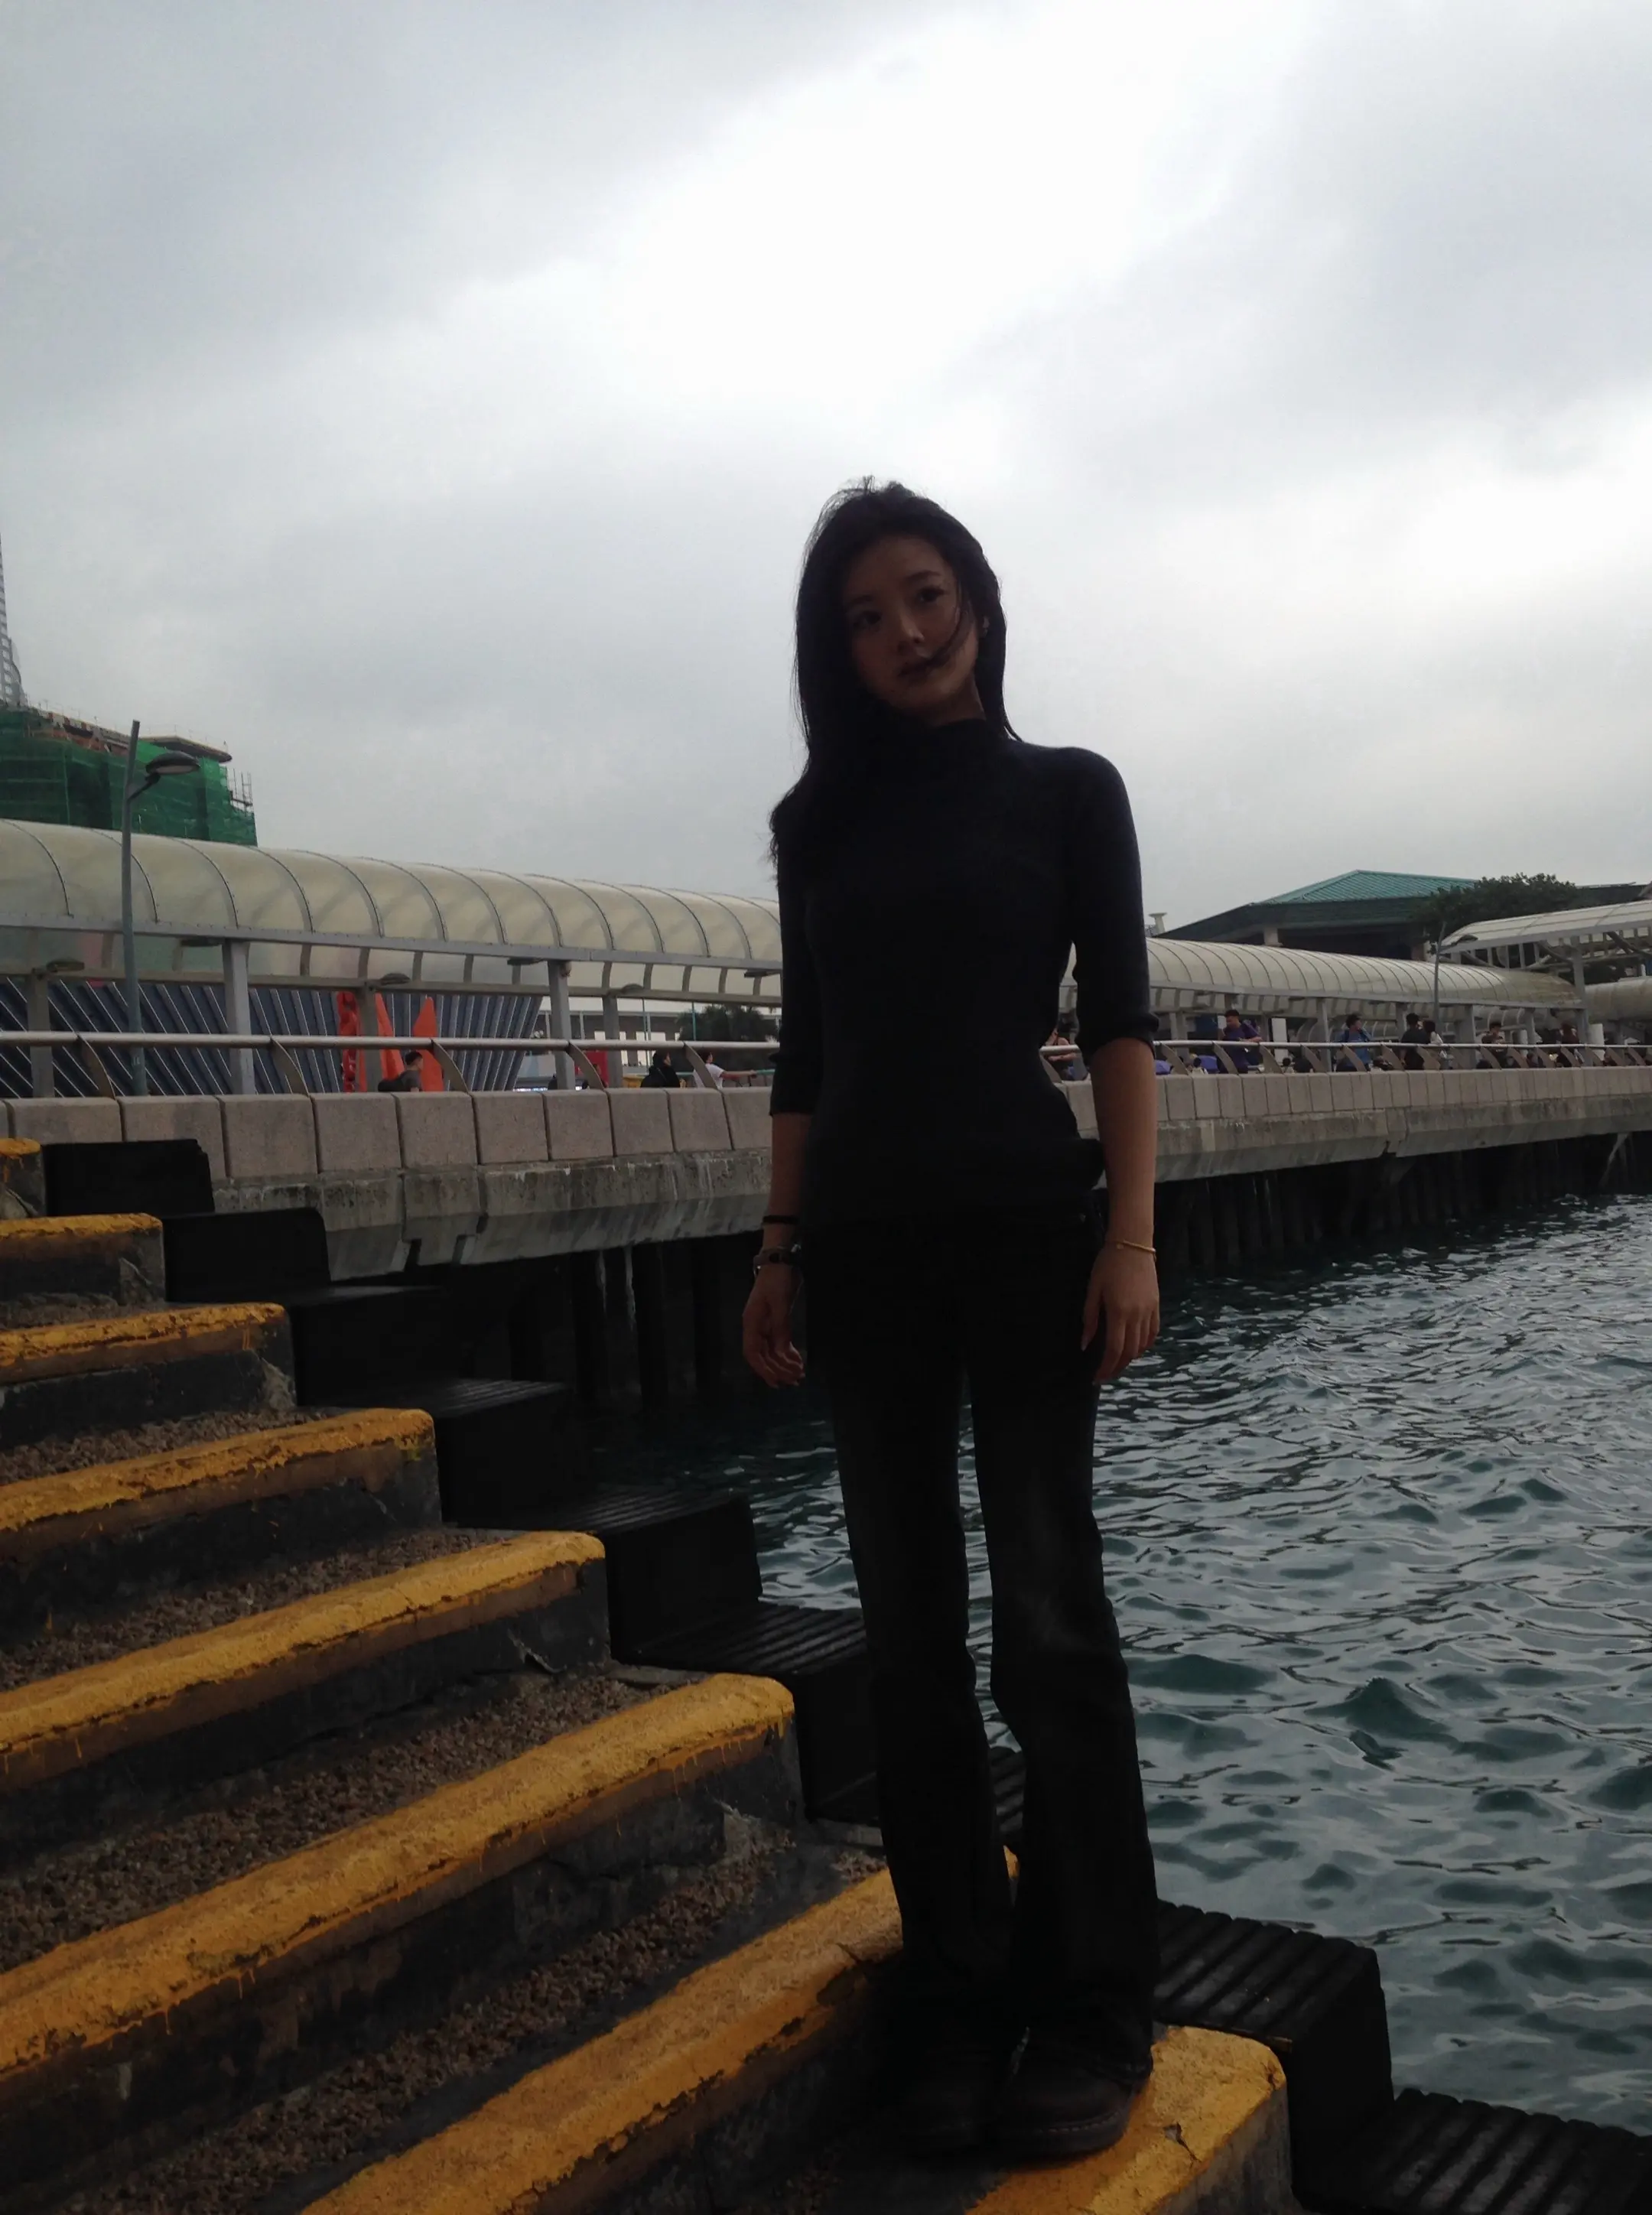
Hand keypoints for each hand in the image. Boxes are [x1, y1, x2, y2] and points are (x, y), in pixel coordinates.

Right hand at [742, 1264, 804, 1386]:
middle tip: (795, 1380)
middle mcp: (756, 1328)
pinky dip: (788, 1354)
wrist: (781, 1262)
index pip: (753, 1353)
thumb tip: (782, 1354)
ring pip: (772, 1352)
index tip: (777, 1382)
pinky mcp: (776, 1322)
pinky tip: (798, 1361)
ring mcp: (765, 1326)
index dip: (763, 1370)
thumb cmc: (777, 1280)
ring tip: (799, 1374)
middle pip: (763, 1356)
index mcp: (752, 1323)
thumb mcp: (780, 1304)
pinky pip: (780, 1343)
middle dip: (778, 1370)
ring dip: (784, 1364)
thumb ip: (780, 1329)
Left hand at [1081, 1244, 1159, 1381]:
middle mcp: (1137, 1316)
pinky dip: (1144, 1345)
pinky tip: (1135, 1349)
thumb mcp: (1093, 1290)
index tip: (1097, 1378)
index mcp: (1119, 1312)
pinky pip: (1153, 1333)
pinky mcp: (1156, 1306)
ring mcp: (1149, 1311)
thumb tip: (1085, 1344)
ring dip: (1129, 1358)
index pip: (1114, 1350)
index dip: (1106, 1368)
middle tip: (1105, 1374)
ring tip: (1116, 1362)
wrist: (1133, 1244)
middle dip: (1116, 1367)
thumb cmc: (1108, 1264)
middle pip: (1129, 1352)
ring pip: (1142, 1345)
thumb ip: (1089, 1318)